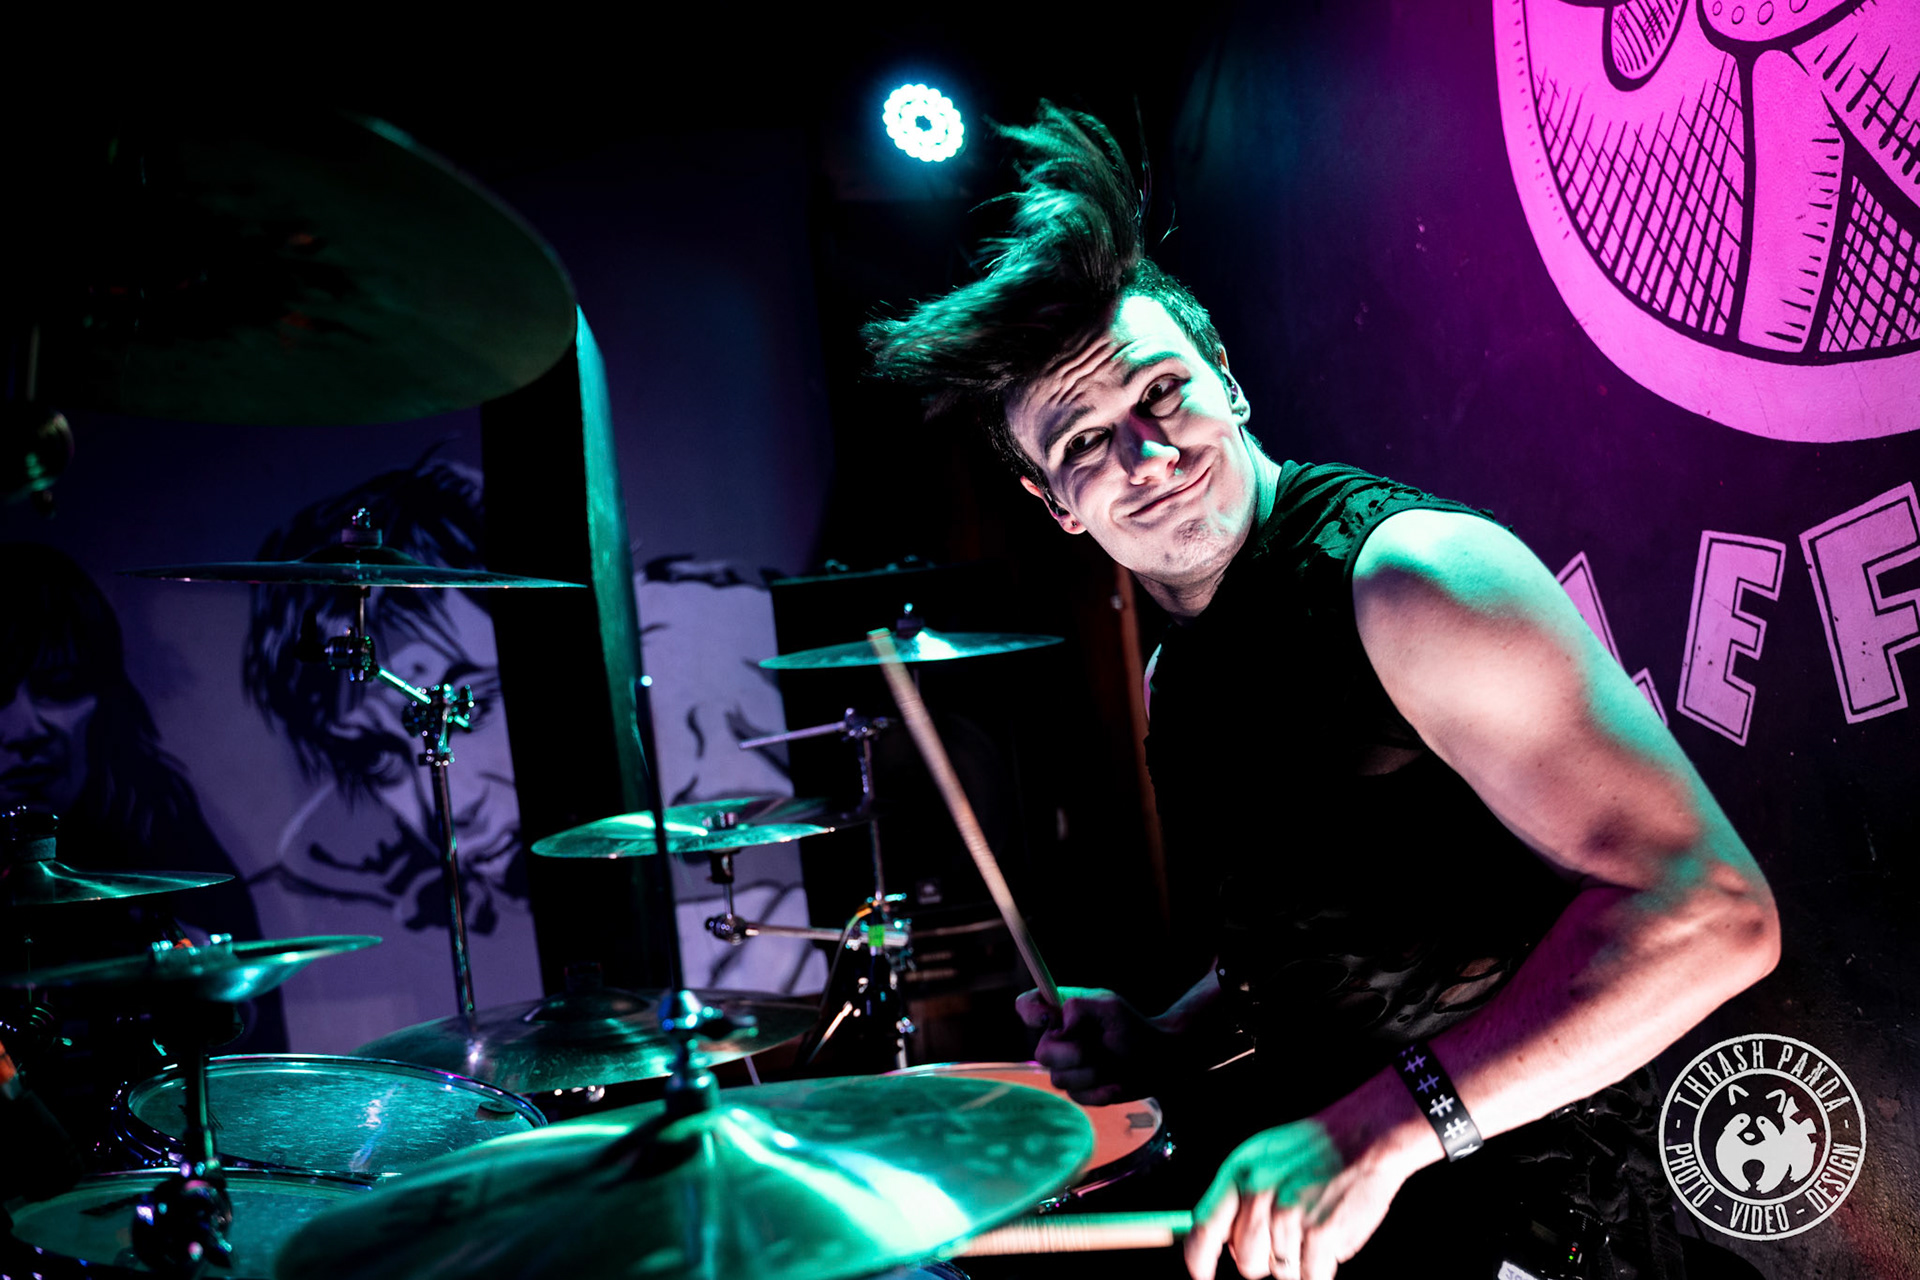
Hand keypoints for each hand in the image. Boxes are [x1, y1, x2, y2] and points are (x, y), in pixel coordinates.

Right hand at [1013, 986, 1175, 1104]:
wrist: (1157, 1061)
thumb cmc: (1134, 1028)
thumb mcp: (1111, 1007)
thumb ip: (1080, 1008)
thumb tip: (1060, 1025)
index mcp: (1062, 1012)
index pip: (1028, 1005)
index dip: (1031, 1011)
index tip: (1049, 1017)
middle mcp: (1058, 1039)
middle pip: (1042, 1052)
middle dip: (1074, 1054)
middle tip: (1097, 1048)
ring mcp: (1066, 1067)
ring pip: (1060, 1078)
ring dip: (1092, 1073)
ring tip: (1112, 1063)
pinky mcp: (1078, 1090)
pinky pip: (1078, 1096)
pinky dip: (1101, 1091)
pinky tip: (1116, 1082)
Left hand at [1183, 1111, 1416, 1279]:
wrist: (1363, 1135)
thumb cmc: (1316, 1147)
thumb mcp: (1263, 1155)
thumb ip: (1239, 1193)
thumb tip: (1219, 1236)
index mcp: (1239, 1172)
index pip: (1204, 1226)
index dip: (1199, 1258)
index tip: (1201, 1273)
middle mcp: (1258, 1192)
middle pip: (1246, 1261)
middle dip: (1265, 1258)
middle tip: (1288, 1234)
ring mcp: (1288, 1214)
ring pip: (1281, 1272)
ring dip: (1298, 1260)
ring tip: (1314, 1224)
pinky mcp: (1319, 1233)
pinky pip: (1312, 1276)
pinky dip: (1323, 1267)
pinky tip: (1331, 1235)